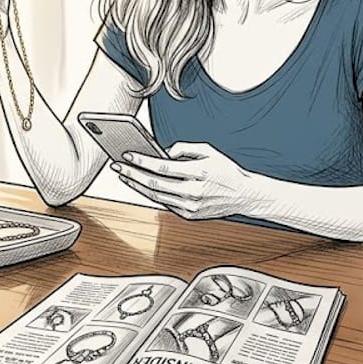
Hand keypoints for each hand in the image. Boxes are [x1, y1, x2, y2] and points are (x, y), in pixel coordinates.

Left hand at [112, 141, 260, 219]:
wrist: (245, 196)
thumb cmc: (227, 172)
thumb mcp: (209, 151)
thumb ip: (185, 148)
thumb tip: (165, 151)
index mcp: (199, 173)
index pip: (163, 167)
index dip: (143, 161)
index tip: (128, 155)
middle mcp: (194, 192)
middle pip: (154, 183)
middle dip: (132, 174)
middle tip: (118, 166)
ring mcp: (190, 206)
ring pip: (156, 196)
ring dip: (136, 186)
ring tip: (124, 176)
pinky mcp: (189, 215)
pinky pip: (164, 203)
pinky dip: (150, 194)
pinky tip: (140, 186)